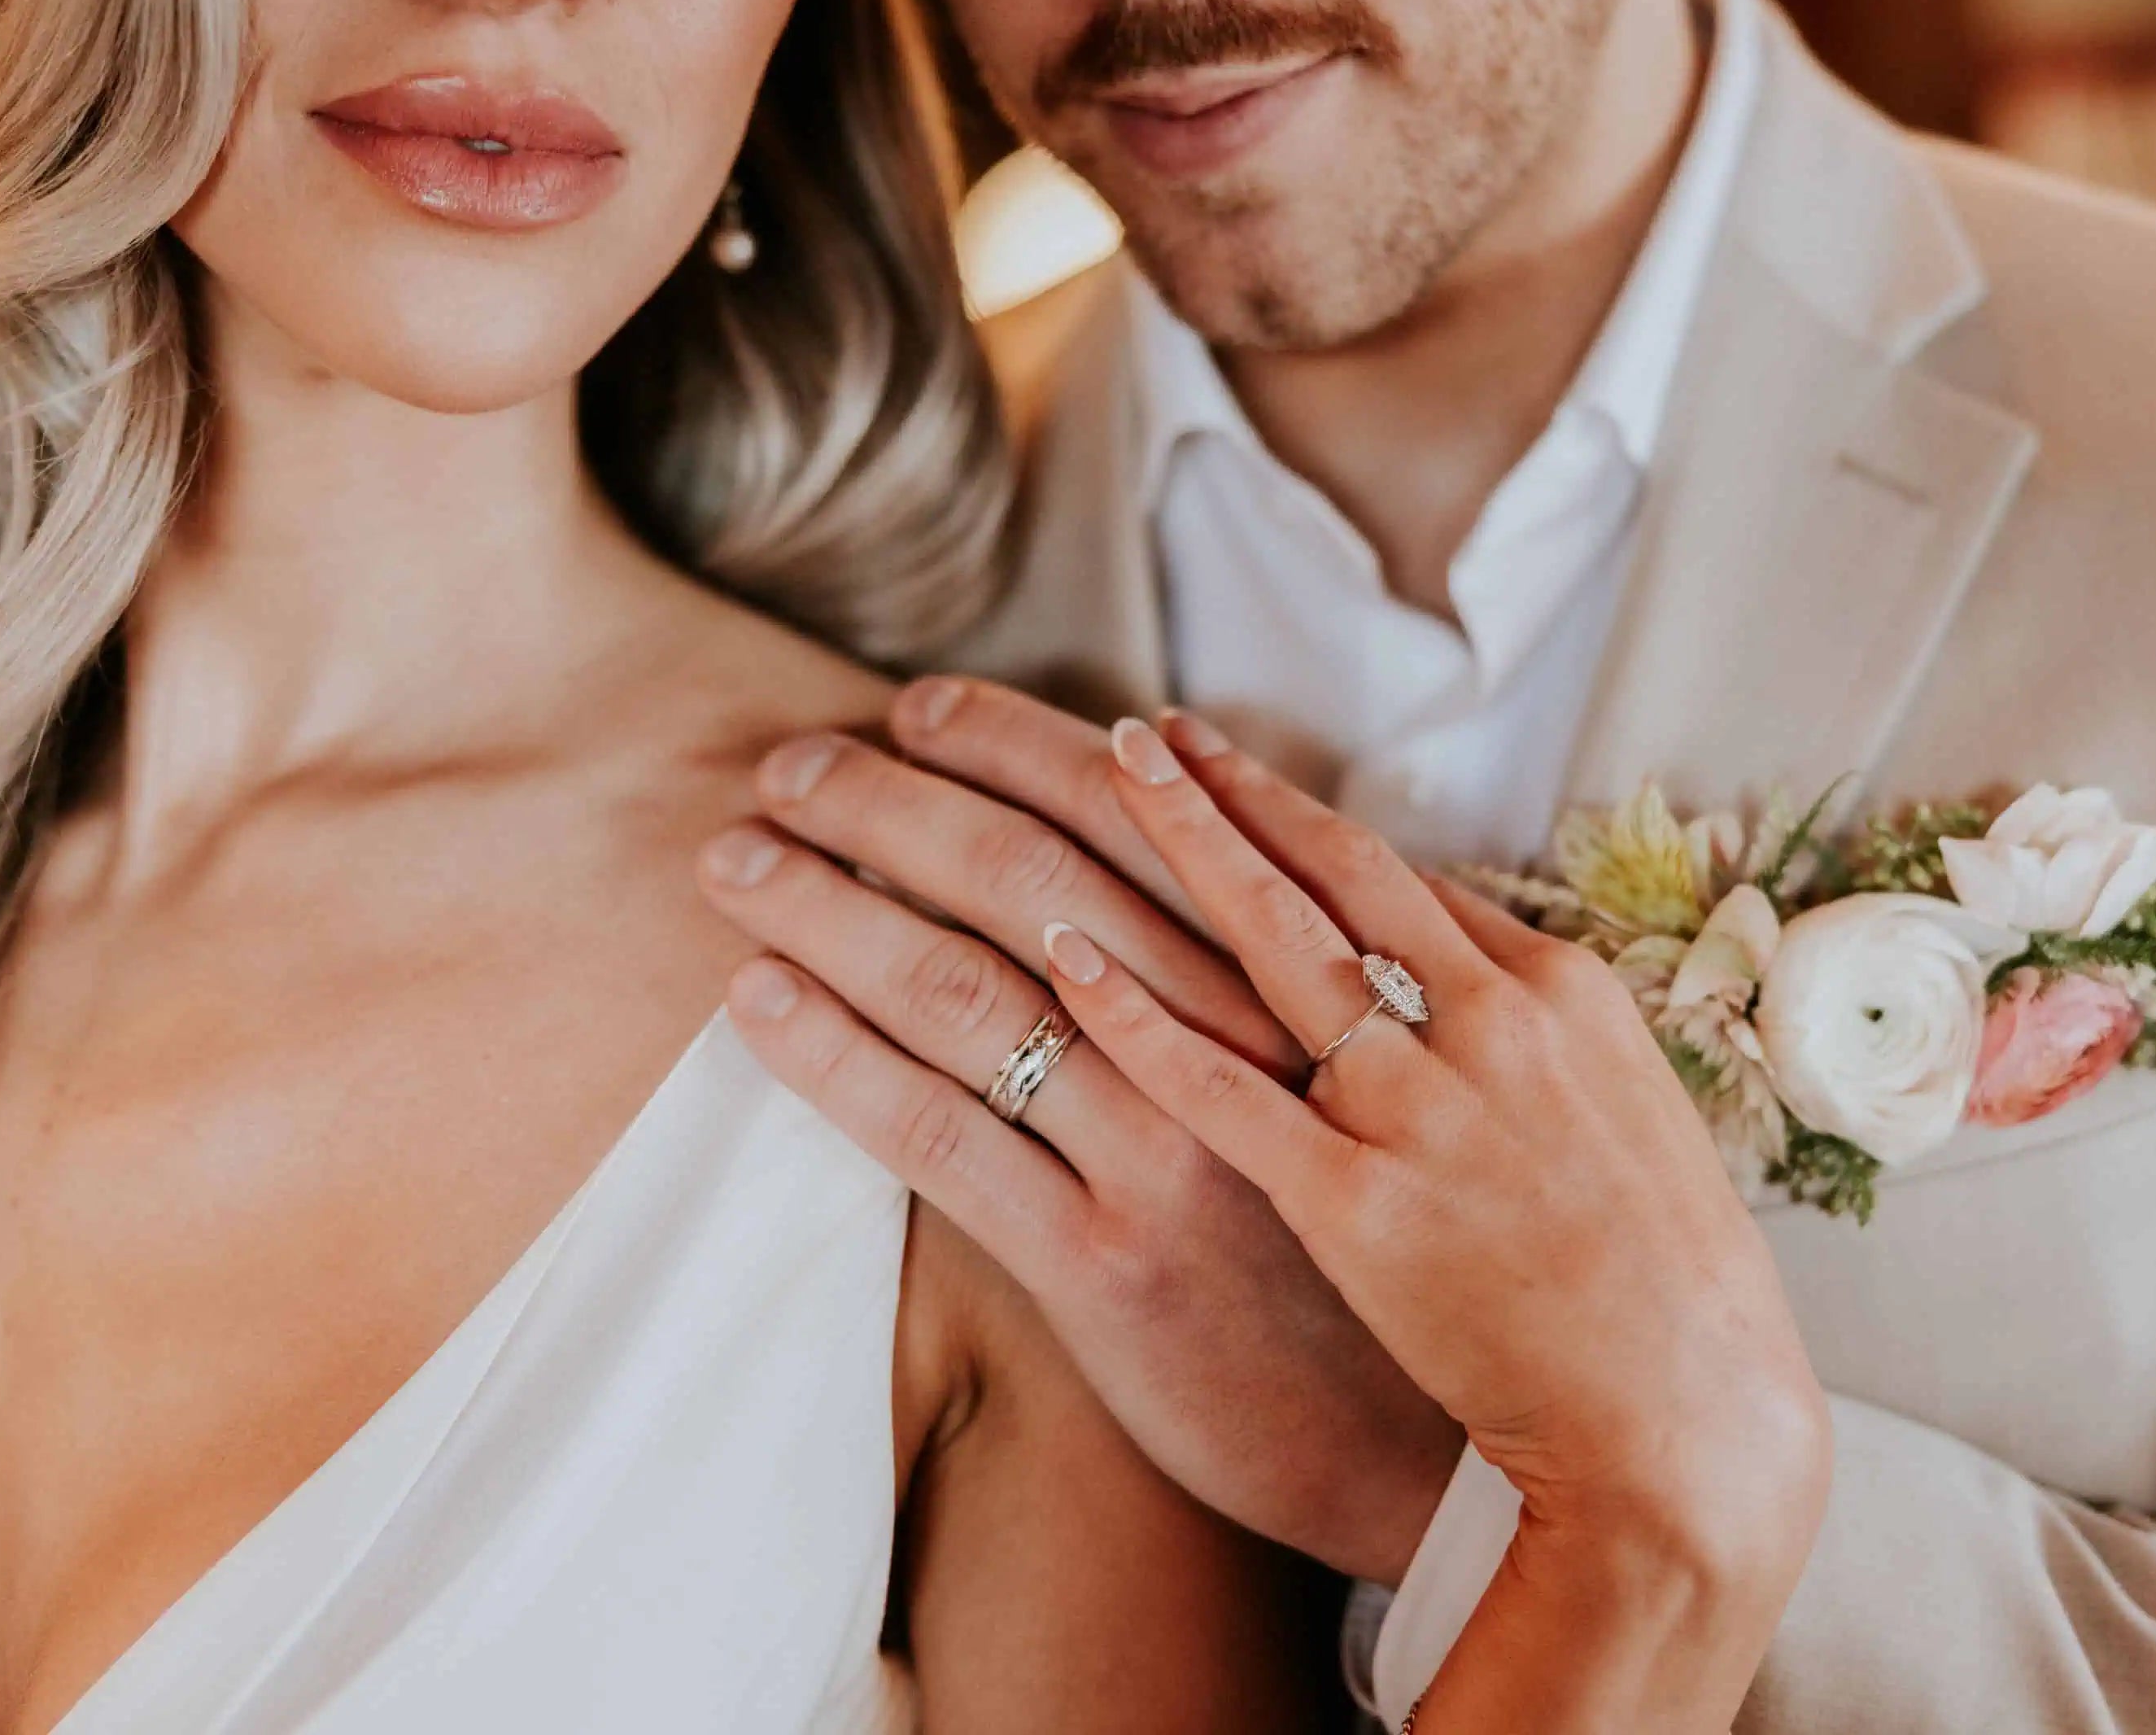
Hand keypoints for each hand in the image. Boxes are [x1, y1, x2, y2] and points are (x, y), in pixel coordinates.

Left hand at [695, 688, 1460, 1583]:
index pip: (1137, 819)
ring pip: (968, 988)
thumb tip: (1154, 862)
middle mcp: (1234, 1046)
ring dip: (834, 906)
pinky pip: (944, 1136)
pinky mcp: (1104, 1267)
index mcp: (1295, 982)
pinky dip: (837, 1056)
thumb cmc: (1371, 1246)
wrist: (1415, 1449)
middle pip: (1031, 877)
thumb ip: (1269, 974)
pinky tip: (760, 1001)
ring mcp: (1166, 1155)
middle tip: (793, 762)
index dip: (1018, 746)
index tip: (921, 707)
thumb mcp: (1354, 1084)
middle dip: (894, 802)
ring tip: (740, 859)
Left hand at [1052, 712, 1831, 1586]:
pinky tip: (1065, 952)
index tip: (1230, 769)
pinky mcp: (1353, 1203)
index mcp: (1562, 994)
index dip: (1299, 813)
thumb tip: (1455, 985)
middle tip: (1144, 727)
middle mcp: (1490, 1023)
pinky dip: (1136, 1014)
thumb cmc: (1669, 1295)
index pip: (1404, 878)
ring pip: (1275, 939)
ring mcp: (1419, 1107)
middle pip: (1333, 870)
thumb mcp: (1628, 1123)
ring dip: (1183, 841)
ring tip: (1108, 768)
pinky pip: (1220, 1087)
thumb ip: (1535, 1043)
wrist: (1684, 1426)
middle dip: (1230, 789)